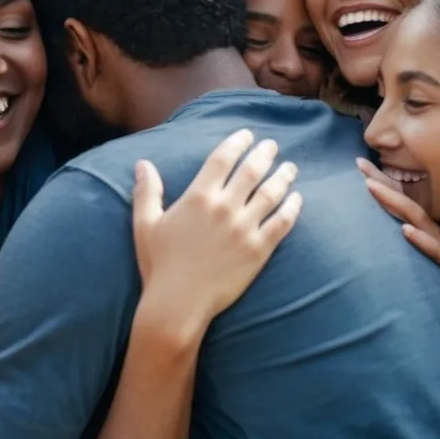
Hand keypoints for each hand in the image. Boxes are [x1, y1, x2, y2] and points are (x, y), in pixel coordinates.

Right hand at [132, 129, 302, 329]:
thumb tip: (142, 164)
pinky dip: (292, 208)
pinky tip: (297, 199)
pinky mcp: (259, 250)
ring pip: (271, 194)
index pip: (222, 159)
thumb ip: (147, 191)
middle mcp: (225, 208)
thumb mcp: (145, 224)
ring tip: (290, 167)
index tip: (247, 135)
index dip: (237, 143)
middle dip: (264, 154)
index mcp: (198, 197)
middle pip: (251, 171)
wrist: (178, 303)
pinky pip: (281, 223)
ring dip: (283, 177)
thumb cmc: (159, 264)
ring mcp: (245, 229)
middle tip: (272, 146)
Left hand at [356, 158, 439, 336]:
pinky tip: (405, 232)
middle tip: (360, 164)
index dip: (384, 184)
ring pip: (421, 222)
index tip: (360, 164)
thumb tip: (392, 234)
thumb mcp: (431, 266)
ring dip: (397, 203)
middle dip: (384, 183)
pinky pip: (439, 255)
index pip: (405, 204)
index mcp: (432, 235)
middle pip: (410, 205)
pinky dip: (422, 242)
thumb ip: (417, 247)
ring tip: (372, 188)